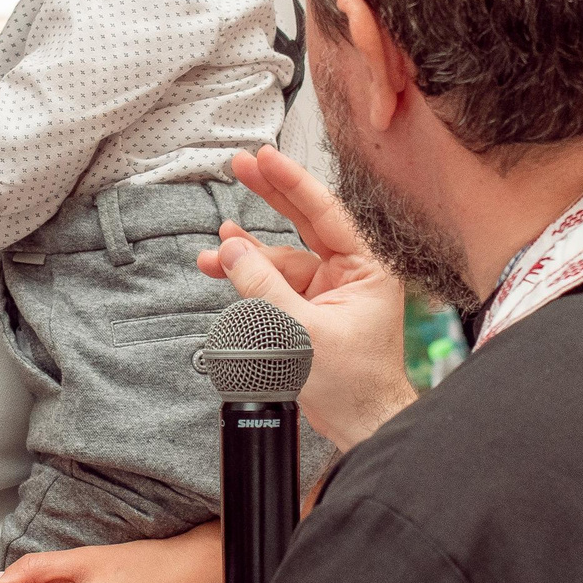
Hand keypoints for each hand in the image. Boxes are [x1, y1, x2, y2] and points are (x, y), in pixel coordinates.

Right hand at [196, 145, 413, 449]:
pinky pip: (276, 282)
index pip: (326, 212)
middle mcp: (351, 270)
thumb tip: (231, 249)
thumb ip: (262, 287)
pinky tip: (225, 267)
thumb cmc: (352, 383)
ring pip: (282, 256)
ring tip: (214, 250)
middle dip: (270, 195)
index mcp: (368, 267)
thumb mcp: (300, 332)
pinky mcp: (312, 307)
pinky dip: (251, 277)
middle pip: (305, 220)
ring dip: (247, 253)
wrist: (361, 424)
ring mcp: (330, 288)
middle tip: (241, 164)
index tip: (266, 158)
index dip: (292, 182)